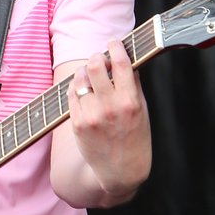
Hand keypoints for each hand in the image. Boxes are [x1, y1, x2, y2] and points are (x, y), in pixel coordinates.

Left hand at [57, 39, 151, 205]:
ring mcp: (91, 115)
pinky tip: (83, 89)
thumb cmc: (135, 139)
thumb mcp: (142, 111)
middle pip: (95, 66)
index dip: (115, 47)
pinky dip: (76, 87)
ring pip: (80, 79)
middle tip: (99, 58)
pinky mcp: (77, 123)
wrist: (120, 171)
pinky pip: (71, 94)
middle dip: (96, 57)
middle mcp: (110, 107)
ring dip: (85, 72)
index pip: (121, 64)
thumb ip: (133, 85)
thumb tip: (125, 59)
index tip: (113, 42)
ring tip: (90, 75)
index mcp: (130, 102)